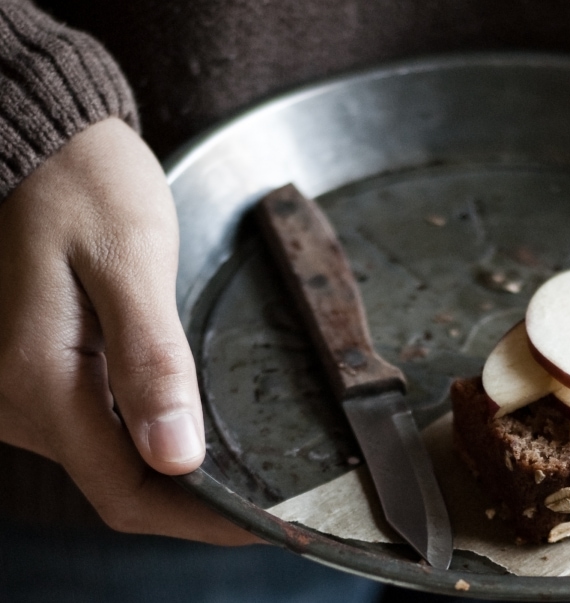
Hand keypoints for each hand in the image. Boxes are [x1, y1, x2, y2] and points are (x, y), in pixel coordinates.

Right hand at [0, 118, 257, 544]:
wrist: (44, 145)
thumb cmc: (86, 187)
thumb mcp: (129, 262)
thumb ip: (151, 360)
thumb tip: (175, 455)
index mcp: (41, 380)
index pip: (126, 492)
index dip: (199, 520)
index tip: (262, 526)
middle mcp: (19, 401)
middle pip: (116, 486)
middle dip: (192, 501)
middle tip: (265, 499)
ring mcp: (22, 390)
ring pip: (107, 461)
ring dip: (172, 473)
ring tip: (240, 470)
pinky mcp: (37, 372)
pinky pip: (97, 428)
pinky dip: (147, 439)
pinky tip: (186, 426)